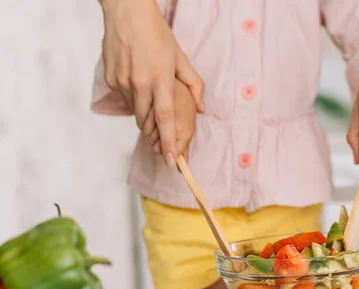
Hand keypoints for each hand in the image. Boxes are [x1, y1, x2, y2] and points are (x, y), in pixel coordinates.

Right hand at [100, 0, 203, 166]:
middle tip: (163, 133)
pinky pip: (125, 101)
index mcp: (160, 79)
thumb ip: (194, 85)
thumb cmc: (158, 35)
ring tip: (152, 98)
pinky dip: (134, 102)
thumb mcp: (181, 58)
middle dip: (156, 133)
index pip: (165, 118)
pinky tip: (139, 85)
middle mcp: (139, 83)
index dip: (168, 142)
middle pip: (148, 123)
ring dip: (146, 115)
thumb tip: (202, 109)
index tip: (170, 160)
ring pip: (136, 113)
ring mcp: (122, 82)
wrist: (127, 14)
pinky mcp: (111, 80)